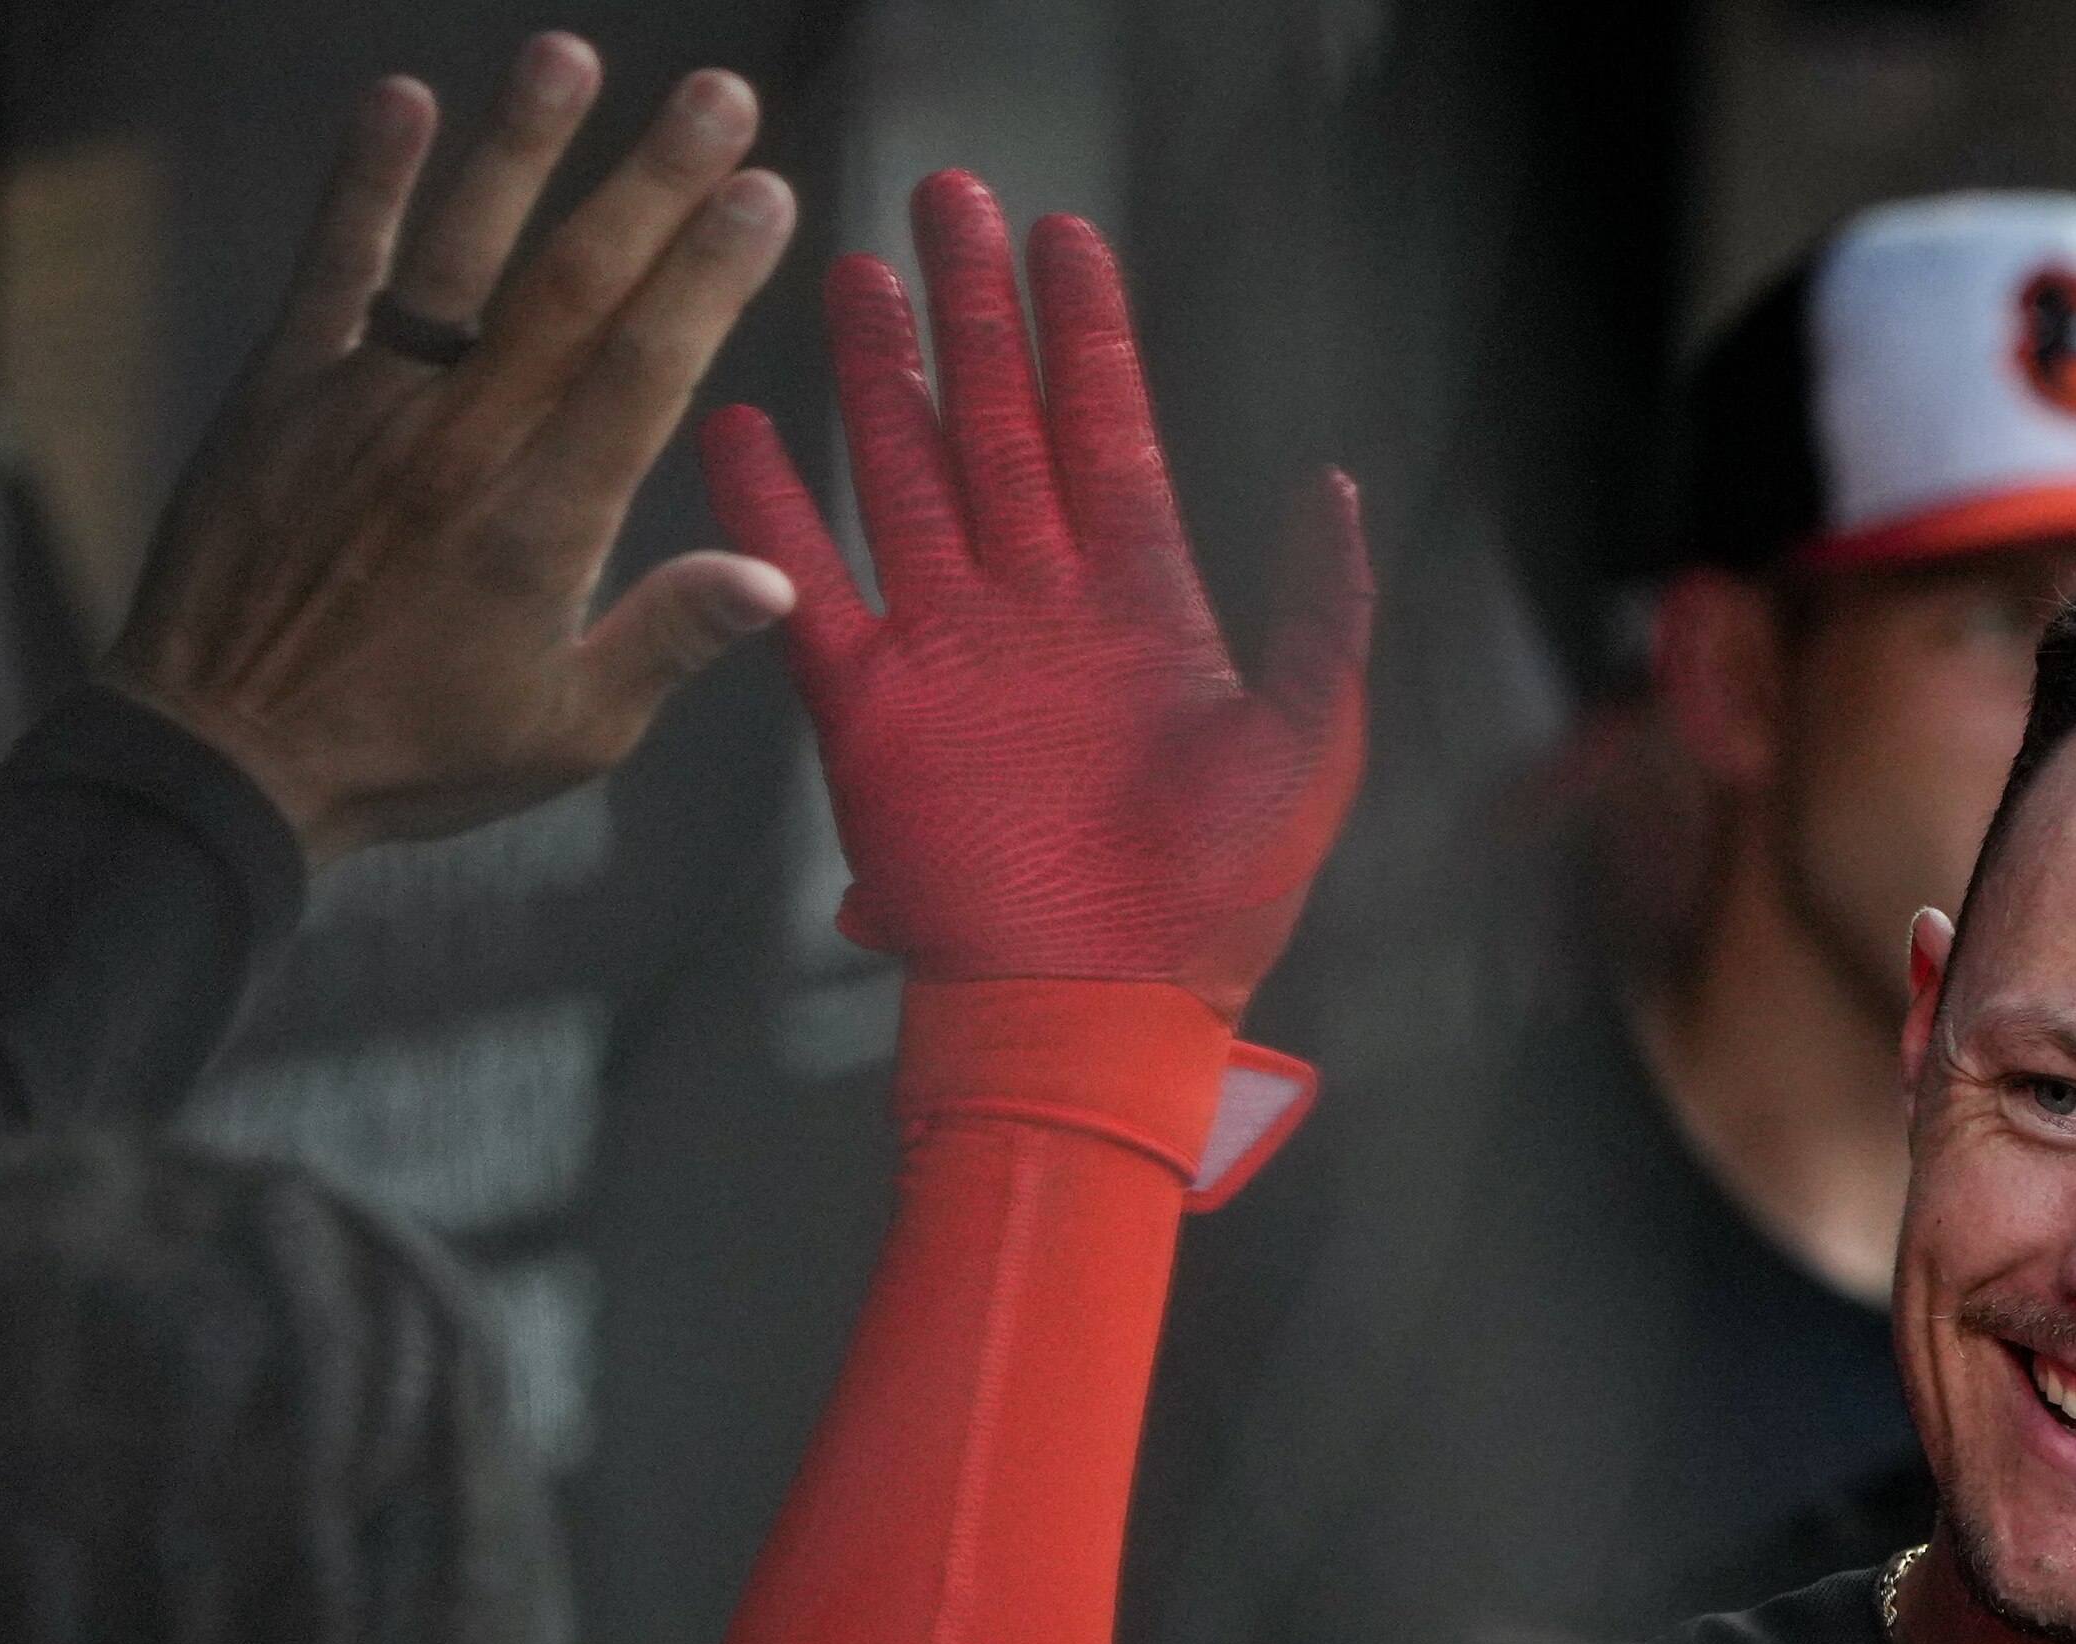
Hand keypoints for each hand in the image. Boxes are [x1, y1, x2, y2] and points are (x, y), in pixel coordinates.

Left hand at [104, 35, 797, 862]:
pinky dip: (365, 182)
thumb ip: (668, 639)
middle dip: (656, 183)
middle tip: (719, 99)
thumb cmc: (409, 753)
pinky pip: (335, 269)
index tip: (765, 198)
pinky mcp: (287, 393)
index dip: (710, 276)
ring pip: (462, 251)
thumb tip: (773, 576)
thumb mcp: (568, 731)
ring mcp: (369, 404)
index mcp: (544, 526)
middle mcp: (462, 443)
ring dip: (522, 147)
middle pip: (575, 286)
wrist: (222, 755)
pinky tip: (401, 99)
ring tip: (573, 55)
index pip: (646, 370)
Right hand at [700, 172, 1368, 1014]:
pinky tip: (742, 424)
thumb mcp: (1309, 749)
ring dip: (881, 377)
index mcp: (1146, 608)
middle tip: (948, 198)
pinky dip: (772, 508)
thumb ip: (1323, 616)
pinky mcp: (873, 709)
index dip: (1085, 332)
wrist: (1102, 1012)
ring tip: (853, 273)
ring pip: (907, 475)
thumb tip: (1334, 488)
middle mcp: (1041, 607)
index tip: (1063, 236)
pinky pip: (813, 587)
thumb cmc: (1220, 904)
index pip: (1108, 431)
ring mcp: (952, 649)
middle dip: (976, 313)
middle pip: (1001, 424)